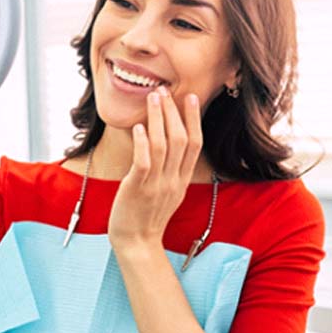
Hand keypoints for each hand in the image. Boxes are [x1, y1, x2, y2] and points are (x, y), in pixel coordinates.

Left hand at [108, 87, 202, 252]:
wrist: (136, 243)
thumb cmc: (147, 215)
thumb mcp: (168, 191)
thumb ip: (172, 170)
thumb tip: (168, 145)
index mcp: (182, 179)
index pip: (195, 144)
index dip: (194, 119)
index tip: (191, 97)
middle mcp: (173, 180)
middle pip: (180, 139)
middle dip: (174, 112)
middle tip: (165, 90)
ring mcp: (157, 184)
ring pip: (163, 146)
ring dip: (158, 119)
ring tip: (153, 98)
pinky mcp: (138, 188)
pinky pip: (144, 162)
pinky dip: (143, 142)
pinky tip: (140, 126)